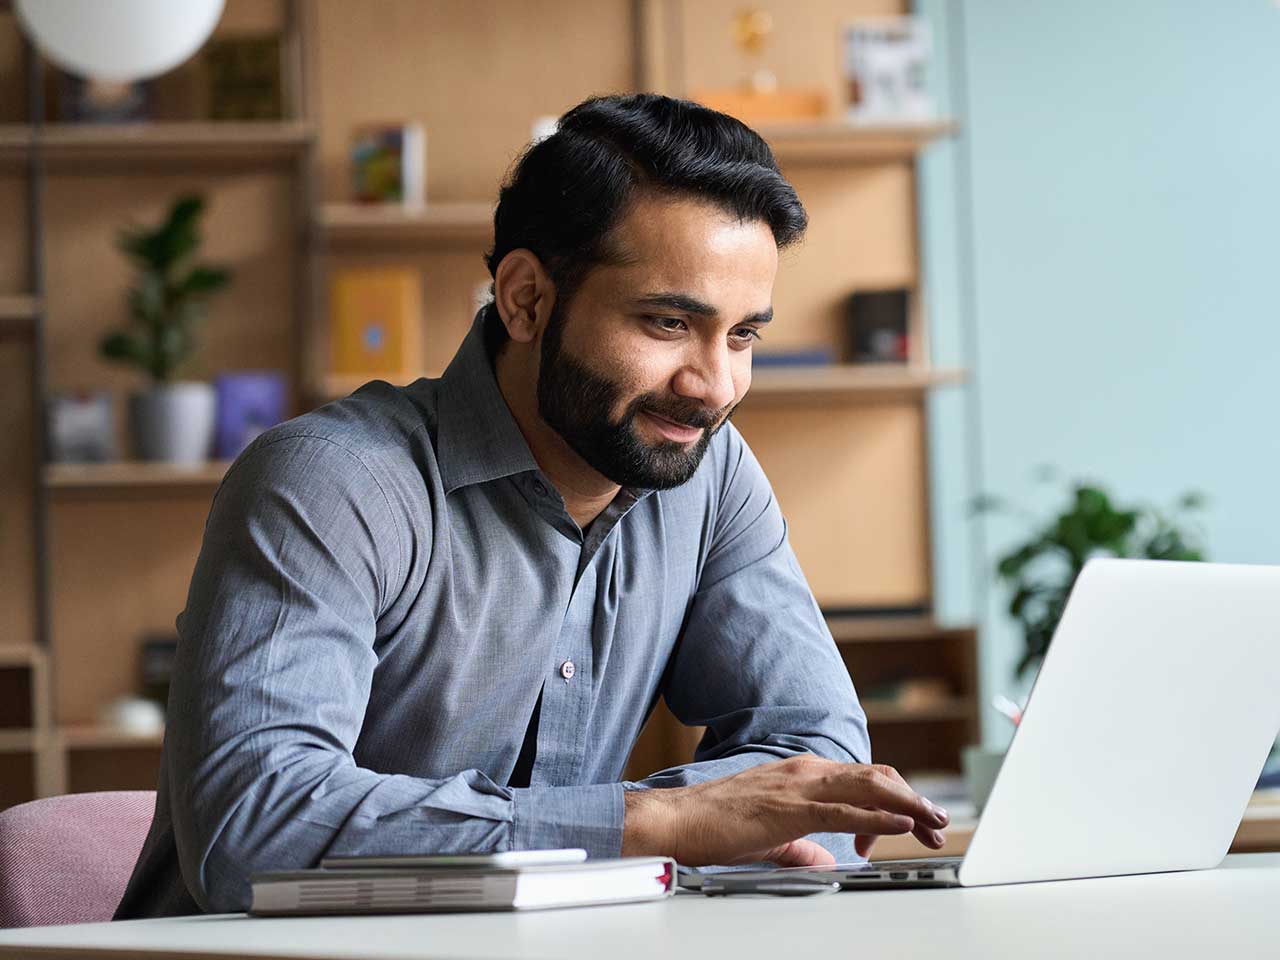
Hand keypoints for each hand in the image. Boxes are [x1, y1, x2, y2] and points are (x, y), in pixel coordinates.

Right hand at [622, 756, 947, 866]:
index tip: (913, 825)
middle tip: (937, 823)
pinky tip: (901, 824)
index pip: (862, 780)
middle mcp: (805, 771)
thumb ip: (801, 846)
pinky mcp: (791, 808)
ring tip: (934, 820)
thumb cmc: (714, 825)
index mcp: (801, 774)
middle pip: (876, 778)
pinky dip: (880, 816)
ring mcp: (799, 786)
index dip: (895, 800)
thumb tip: (826, 860)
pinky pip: (845, 810)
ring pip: (869, 787)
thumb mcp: (770, 837)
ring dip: (908, 804)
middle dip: (913, 799)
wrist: (677, 820)